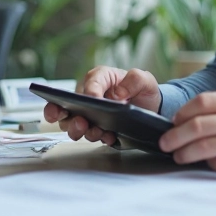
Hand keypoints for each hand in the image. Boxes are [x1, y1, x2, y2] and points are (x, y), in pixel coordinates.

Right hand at [42, 66, 161, 145]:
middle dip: (65, 114)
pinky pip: (88, 135)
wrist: (150, 109)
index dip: (90, 93)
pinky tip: (108, 137)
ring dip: (81, 130)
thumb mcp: (145, 80)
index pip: (89, 83)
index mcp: (100, 77)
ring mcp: (90, 113)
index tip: (94, 100)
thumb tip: (117, 95)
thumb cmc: (143, 90)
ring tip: (96, 132)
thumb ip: (134, 81)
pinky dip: (97, 137)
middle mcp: (90, 94)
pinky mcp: (95, 127)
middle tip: (80, 122)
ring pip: (73, 123)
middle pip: (68, 104)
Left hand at [157, 90, 215, 177]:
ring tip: (178, 156)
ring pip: (204, 147)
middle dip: (175, 136)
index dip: (182, 113)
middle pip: (198, 125)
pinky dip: (208, 163)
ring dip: (185, 153)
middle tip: (165, 142)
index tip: (172, 122)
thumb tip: (185, 120)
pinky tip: (207, 162)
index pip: (202, 102)